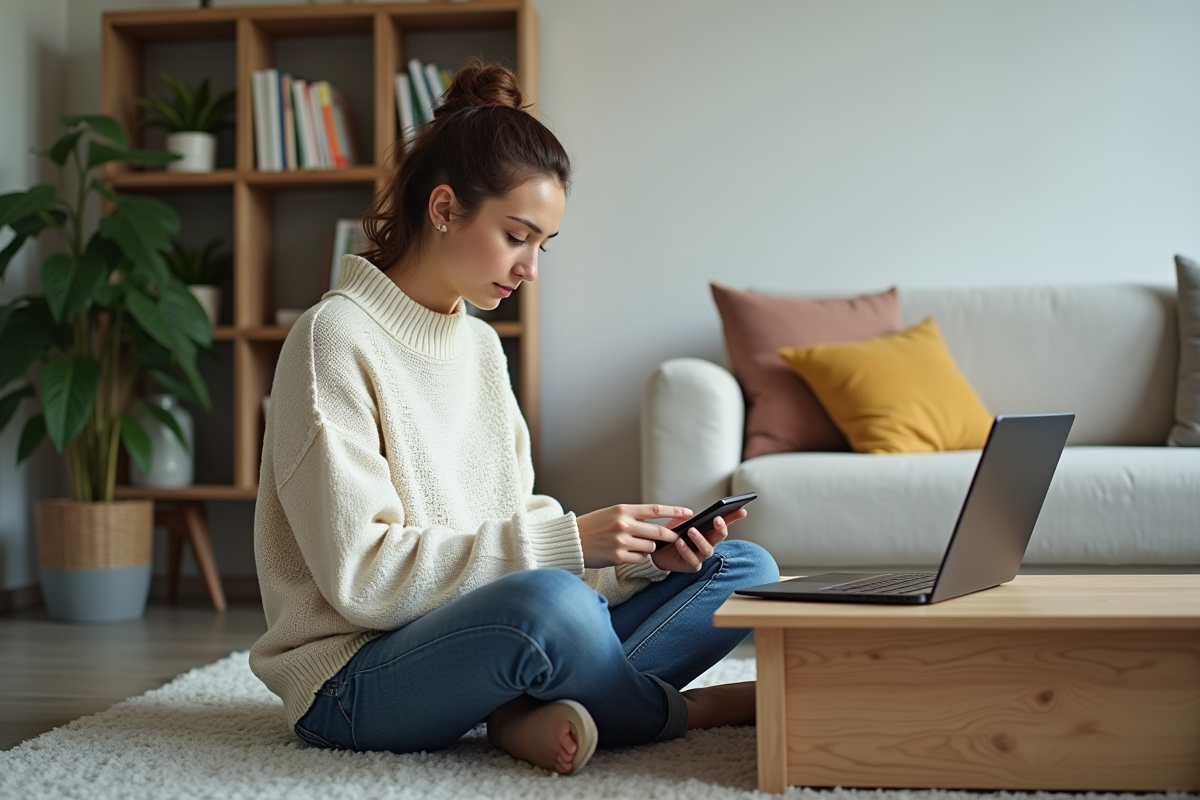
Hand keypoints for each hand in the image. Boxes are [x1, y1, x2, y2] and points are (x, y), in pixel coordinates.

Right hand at [576, 504, 692, 568]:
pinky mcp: (618, 557)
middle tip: (676, 538)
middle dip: (671, 536)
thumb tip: (657, 523)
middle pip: (658, 532)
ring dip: (649, 548)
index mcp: (623, 510)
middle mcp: (624, 524)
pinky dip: (639, 557)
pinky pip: (640, 559)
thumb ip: (634, 517)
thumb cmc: (593, 526)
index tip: (688, 512)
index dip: (675, 511)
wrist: (572, 540)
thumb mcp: (613, 514)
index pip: (656, 509)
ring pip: (650, 547)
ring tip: (636, 545)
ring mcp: (621, 542)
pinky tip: (628, 553)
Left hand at [651, 509, 747, 572]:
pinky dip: (686, 550)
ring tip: (691, 530)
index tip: (742, 510)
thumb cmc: (672, 534)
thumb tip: (697, 513)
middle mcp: (708, 543)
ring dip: (700, 539)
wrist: (658, 549)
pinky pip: (692, 559)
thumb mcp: (681, 522)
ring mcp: (702, 555)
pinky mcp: (693, 566)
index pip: (724, 523)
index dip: (734, 517)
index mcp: (708, 531)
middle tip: (717, 519)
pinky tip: (679, 542)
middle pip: (720, 536)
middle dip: (721, 528)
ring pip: (707, 549)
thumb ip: (690, 517)